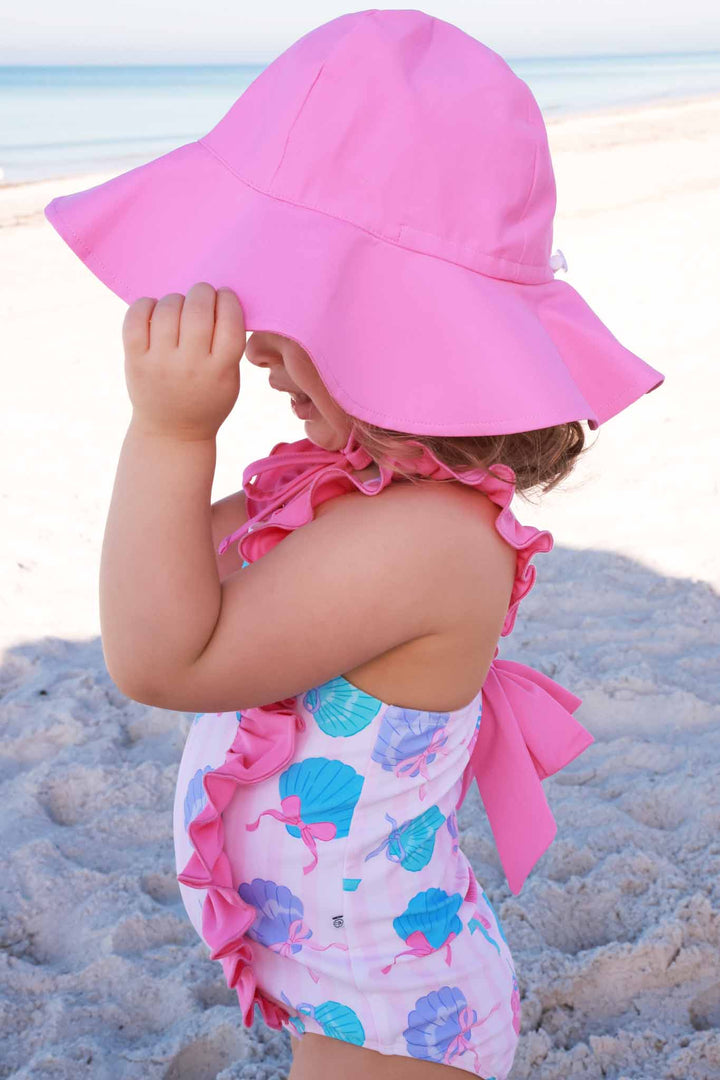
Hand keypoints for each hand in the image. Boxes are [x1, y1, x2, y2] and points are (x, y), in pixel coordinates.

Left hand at [122, 283, 245, 440]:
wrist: (172, 432)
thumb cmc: (207, 398)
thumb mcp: (230, 379)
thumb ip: (229, 344)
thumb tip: (218, 299)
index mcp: (221, 370)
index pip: (230, 320)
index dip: (228, 300)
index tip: (224, 297)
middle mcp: (190, 365)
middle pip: (198, 308)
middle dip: (202, 292)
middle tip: (202, 297)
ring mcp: (160, 363)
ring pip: (168, 308)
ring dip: (176, 299)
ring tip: (179, 309)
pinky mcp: (135, 361)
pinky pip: (136, 317)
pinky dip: (145, 305)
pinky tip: (154, 311)